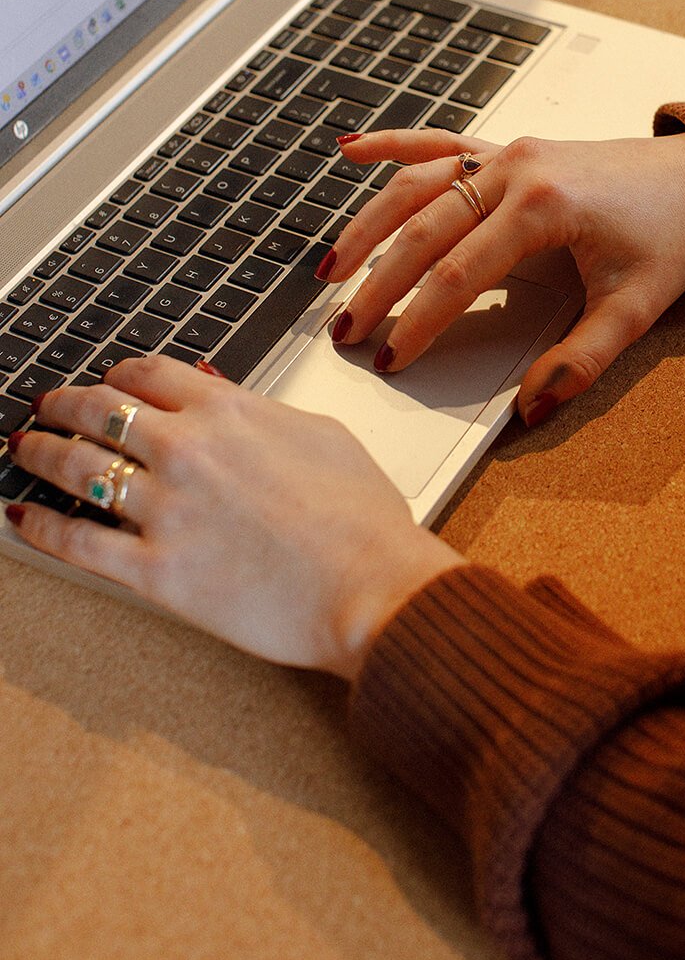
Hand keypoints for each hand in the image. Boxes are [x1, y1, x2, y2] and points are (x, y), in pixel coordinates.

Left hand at [6, 357, 460, 677]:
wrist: (374, 584)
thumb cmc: (364, 520)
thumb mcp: (322, 437)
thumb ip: (265, 412)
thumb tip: (230, 398)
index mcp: (230, 411)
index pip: (147, 374)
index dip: (116, 375)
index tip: (106, 383)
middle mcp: (188, 449)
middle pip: (98, 411)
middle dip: (63, 406)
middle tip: (47, 409)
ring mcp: (167, 509)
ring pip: (76, 467)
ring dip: (40, 453)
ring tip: (24, 450)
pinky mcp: (157, 570)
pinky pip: (79, 541)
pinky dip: (40, 527)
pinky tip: (22, 518)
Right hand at [322, 128, 684, 423]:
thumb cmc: (671, 235)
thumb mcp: (636, 309)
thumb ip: (582, 359)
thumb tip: (533, 404)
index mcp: (543, 207)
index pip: (458, 273)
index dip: (419, 321)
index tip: (392, 358)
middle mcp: (516, 170)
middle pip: (424, 230)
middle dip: (378, 283)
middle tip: (346, 330)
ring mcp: (508, 153)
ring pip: (417, 184)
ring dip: (368, 224)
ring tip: (329, 268)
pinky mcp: (507, 149)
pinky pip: (438, 141)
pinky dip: (392, 143)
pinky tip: (349, 148)